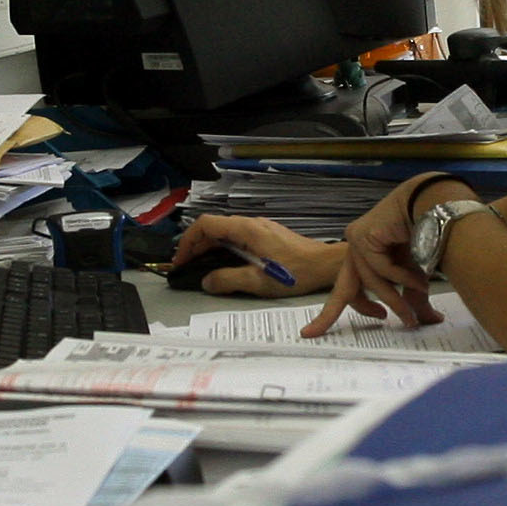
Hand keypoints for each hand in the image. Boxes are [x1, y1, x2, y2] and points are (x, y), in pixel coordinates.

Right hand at [168, 214, 338, 296]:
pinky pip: (237, 237)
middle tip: (186, 267)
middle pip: (213, 228)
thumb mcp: (258, 281)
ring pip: (225, 232)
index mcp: (246, 230)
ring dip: (209, 248)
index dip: (188, 241)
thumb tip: (206, 281)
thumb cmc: (296, 272)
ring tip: (201, 267)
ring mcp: (259, 228)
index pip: (205, 224)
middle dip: (196, 246)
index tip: (181, 259)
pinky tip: (225, 264)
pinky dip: (224, 248)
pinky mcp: (267, 235)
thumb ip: (228, 280)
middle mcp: (251, 223)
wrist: (326, 264)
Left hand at [308, 176, 458, 335]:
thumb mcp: (417, 273)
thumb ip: (416, 297)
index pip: (351, 287)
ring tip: (413, 312)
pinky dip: (402, 276)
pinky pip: (380, 268)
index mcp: (366, 256)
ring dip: (395, 300)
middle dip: (328, 313)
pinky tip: (418, 275)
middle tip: (311, 333)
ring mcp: (357, 241)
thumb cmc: (426, 233)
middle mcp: (357, 248)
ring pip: (371, 282)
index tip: (341, 325)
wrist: (432, 203)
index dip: (352, 308)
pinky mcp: (362, 236)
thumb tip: (431, 320)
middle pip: (343, 288)